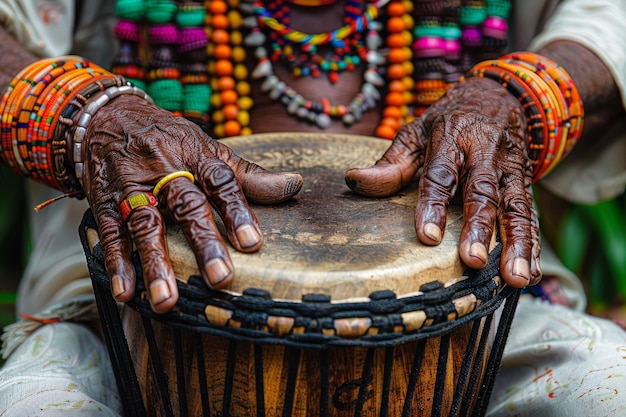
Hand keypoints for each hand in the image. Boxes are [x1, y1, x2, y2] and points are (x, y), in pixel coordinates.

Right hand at [81, 95, 302, 312]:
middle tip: (220, 279)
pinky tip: (126, 292)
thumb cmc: (170, 139)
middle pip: (186, 205)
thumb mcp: (208, 149)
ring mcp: (133, 187)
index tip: (253, 244)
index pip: (221, 182)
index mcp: (196, 156)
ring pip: (145, 225)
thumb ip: (248, 175)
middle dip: (203, 242)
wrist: (109, 116)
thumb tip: (295, 185)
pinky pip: (110, 233)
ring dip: (155, 263)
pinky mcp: (105, 201)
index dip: (237, 212)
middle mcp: (165, 170)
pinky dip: (116, 262)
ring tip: (167, 300)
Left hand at [345, 77, 540, 287]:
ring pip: (517, 207)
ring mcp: (510, 168)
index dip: (433, 205)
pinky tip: (530, 273)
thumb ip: (391, 162)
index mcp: (452, 137)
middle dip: (479, 227)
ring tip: (516, 279)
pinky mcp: (527, 181)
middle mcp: (485, 152)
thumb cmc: (449, 121)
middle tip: (473, 260)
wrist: (500, 95)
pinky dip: (532, 245)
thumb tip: (353, 180)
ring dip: (518, 244)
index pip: (440, 173)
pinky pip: (531, 214)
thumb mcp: (416, 132)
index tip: (428, 237)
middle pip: (483, 192)